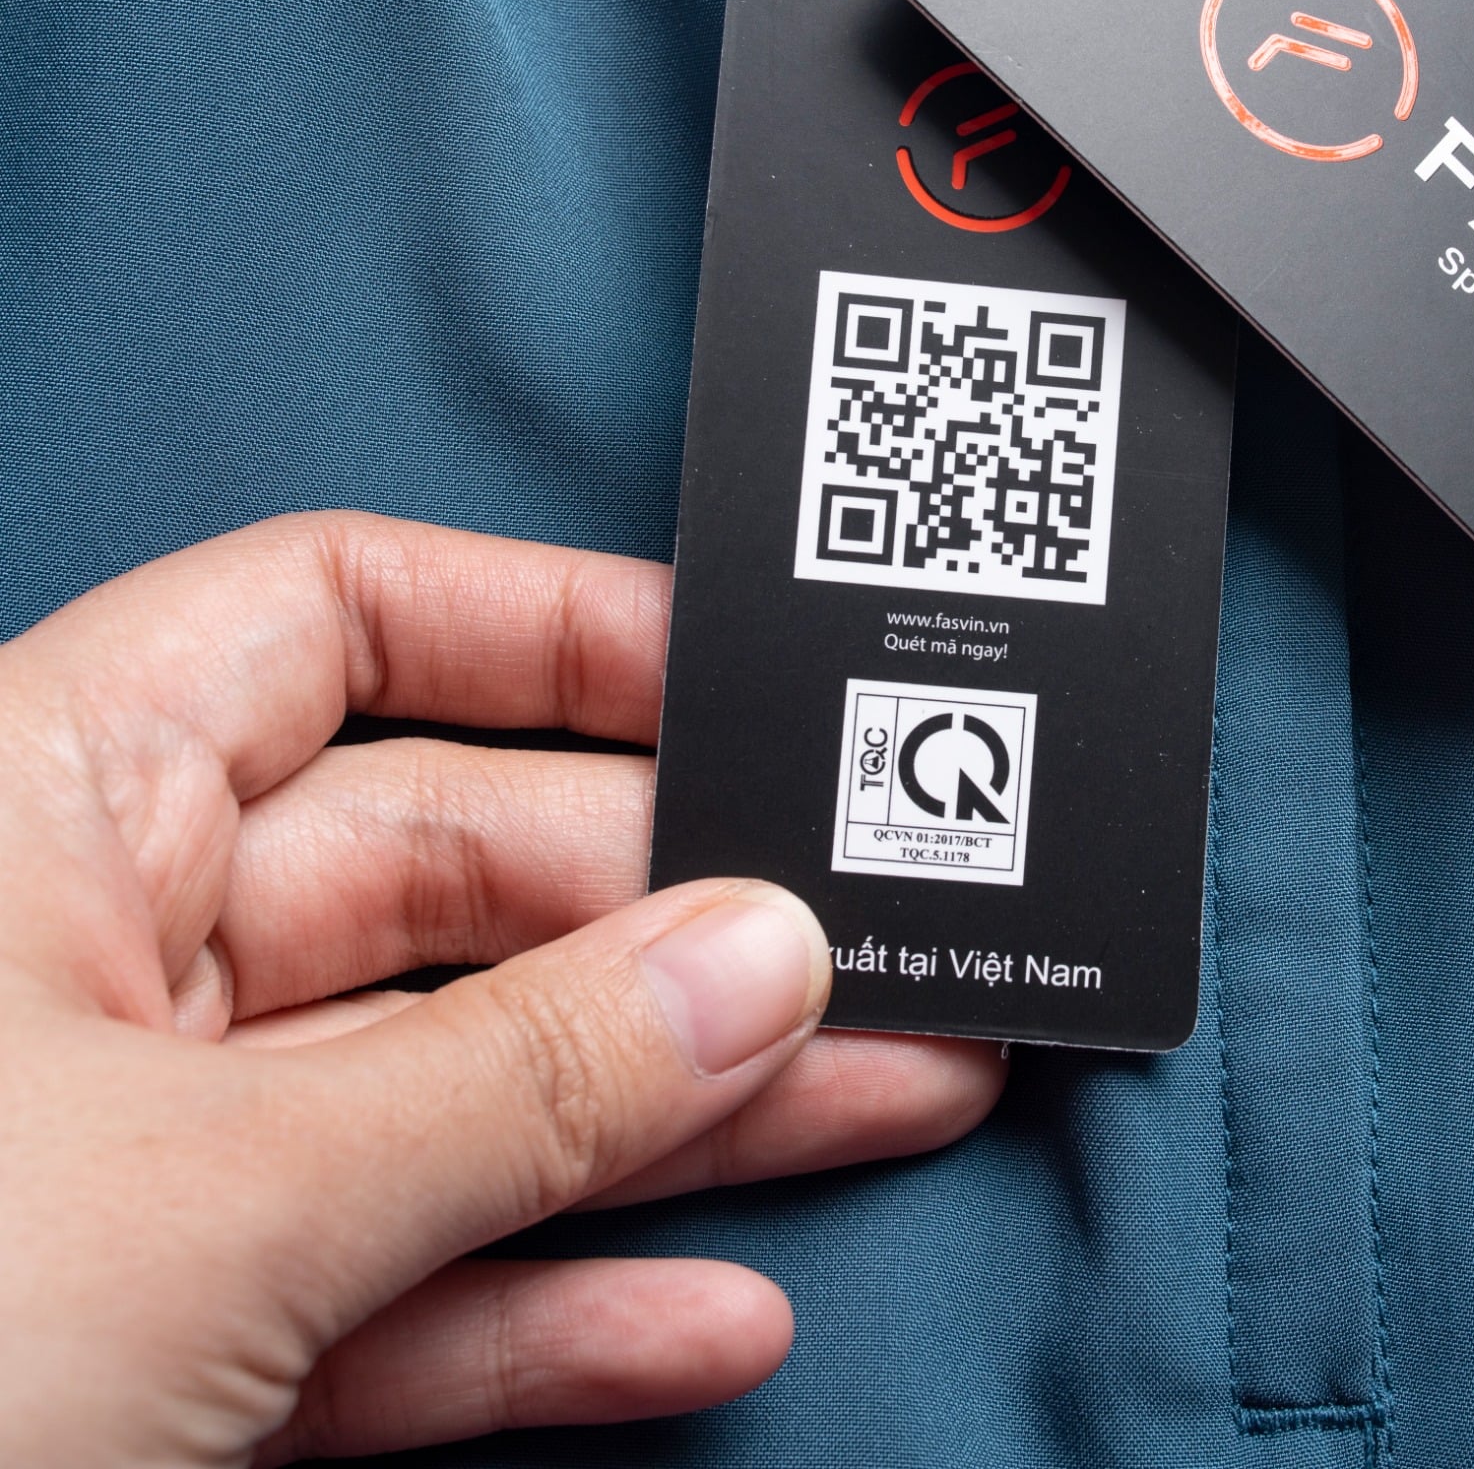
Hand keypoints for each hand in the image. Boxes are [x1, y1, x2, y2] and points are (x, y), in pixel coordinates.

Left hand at [0, 513, 1004, 1465]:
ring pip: (459, 1091)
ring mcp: (138, 1163)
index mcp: (49, 806)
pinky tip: (710, 1317)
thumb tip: (760, 960)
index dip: (547, 629)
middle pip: (453, 876)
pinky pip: (400, 1293)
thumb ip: (511, 1080)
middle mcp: (100, 954)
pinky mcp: (162, 1350)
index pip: (336, 619)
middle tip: (883, 948)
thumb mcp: (207, 1196)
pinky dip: (553, 1314)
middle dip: (680, 925)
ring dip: (678, 1116)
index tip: (745, 678)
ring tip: (892, 1099)